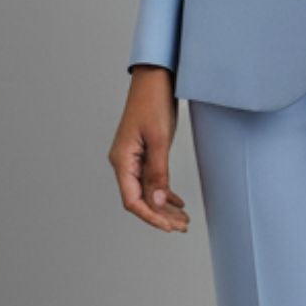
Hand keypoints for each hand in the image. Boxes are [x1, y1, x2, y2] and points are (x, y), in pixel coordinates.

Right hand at [110, 67, 191, 231]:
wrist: (155, 78)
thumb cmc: (154, 103)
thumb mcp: (159, 140)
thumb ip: (158, 173)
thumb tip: (158, 202)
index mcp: (122, 160)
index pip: (132, 200)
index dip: (150, 217)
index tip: (169, 227)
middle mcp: (124, 162)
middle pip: (140, 199)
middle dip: (160, 216)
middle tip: (182, 226)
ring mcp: (133, 158)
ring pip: (147, 191)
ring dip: (164, 207)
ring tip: (183, 219)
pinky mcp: (143, 153)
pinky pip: (151, 180)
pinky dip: (164, 192)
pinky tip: (177, 202)